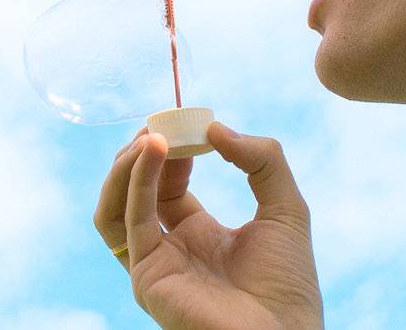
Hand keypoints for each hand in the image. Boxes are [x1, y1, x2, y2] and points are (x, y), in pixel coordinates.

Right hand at [93, 121, 323, 329]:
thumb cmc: (289, 284)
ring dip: (126, 164)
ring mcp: (154, 262)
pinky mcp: (146, 274)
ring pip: (115, 204)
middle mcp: (171, 246)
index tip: (188, 120)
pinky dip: (134, 179)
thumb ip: (262, 160)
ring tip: (151, 134)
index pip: (169, 181)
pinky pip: (126, 219)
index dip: (173, 148)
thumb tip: (216, 129)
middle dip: (145, 150)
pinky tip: (153, 150)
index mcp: (200, 233)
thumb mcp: (286, 207)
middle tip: (164, 121)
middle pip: (136, 188)